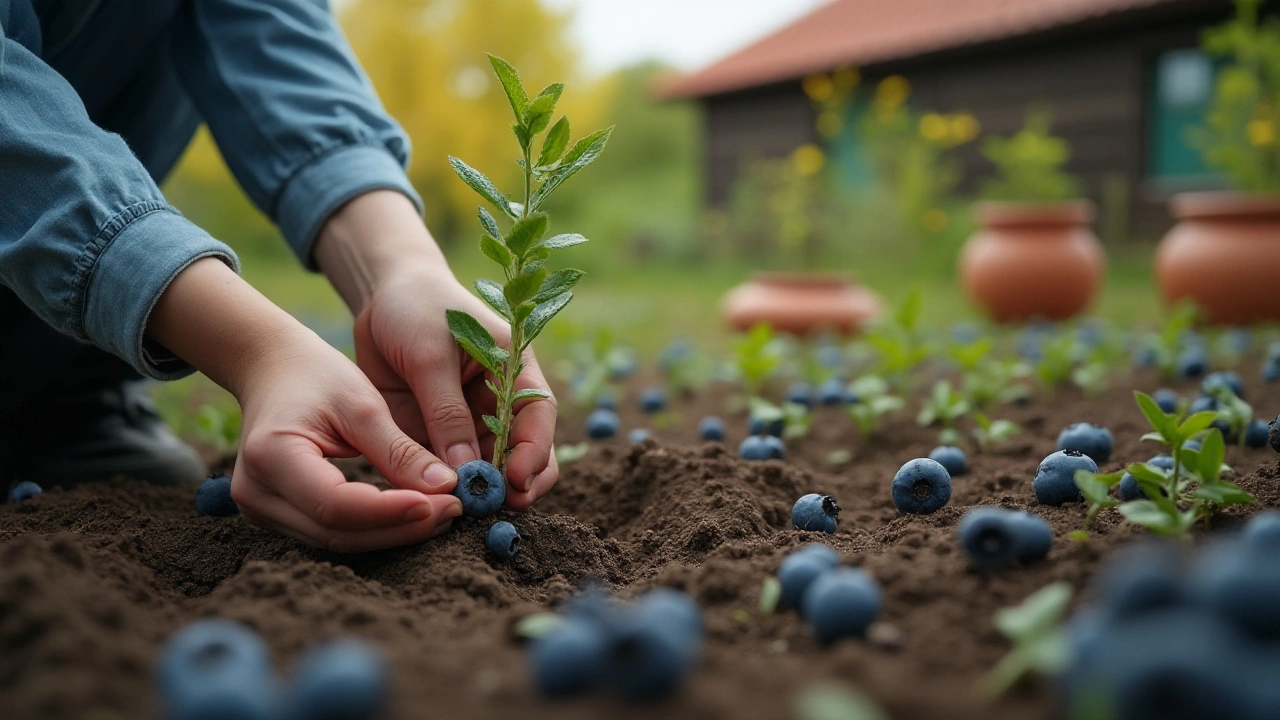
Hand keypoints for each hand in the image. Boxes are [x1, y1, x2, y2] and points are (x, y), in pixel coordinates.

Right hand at [148, 258, 462, 551]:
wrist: (271, 369)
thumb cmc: (316, 375)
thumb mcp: (362, 403)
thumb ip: (400, 450)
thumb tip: (446, 488)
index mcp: (272, 455)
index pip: (335, 504)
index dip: (391, 511)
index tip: (444, 502)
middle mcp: (256, 493)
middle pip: (337, 532)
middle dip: (400, 527)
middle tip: (454, 510)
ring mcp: (261, 509)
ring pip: (336, 540)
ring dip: (392, 533)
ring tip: (442, 512)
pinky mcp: (277, 515)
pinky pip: (331, 532)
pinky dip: (375, 528)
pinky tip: (413, 513)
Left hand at [352, 270, 558, 509]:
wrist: (382, 296)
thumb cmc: (417, 308)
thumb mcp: (430, 354)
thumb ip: (445, 410)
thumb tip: (462, 470)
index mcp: (514, 369)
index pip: (538, 414)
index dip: (535, 450)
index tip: (519, 479)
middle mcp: (499, 401)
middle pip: (524, 450)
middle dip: (518, 482)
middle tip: (499, 508)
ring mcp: (469, 422)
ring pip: (487, 468)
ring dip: (480, 491)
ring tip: (466, 512)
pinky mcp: (437, 436)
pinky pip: (448, 470)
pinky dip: (446, 489)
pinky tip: (437, 504)